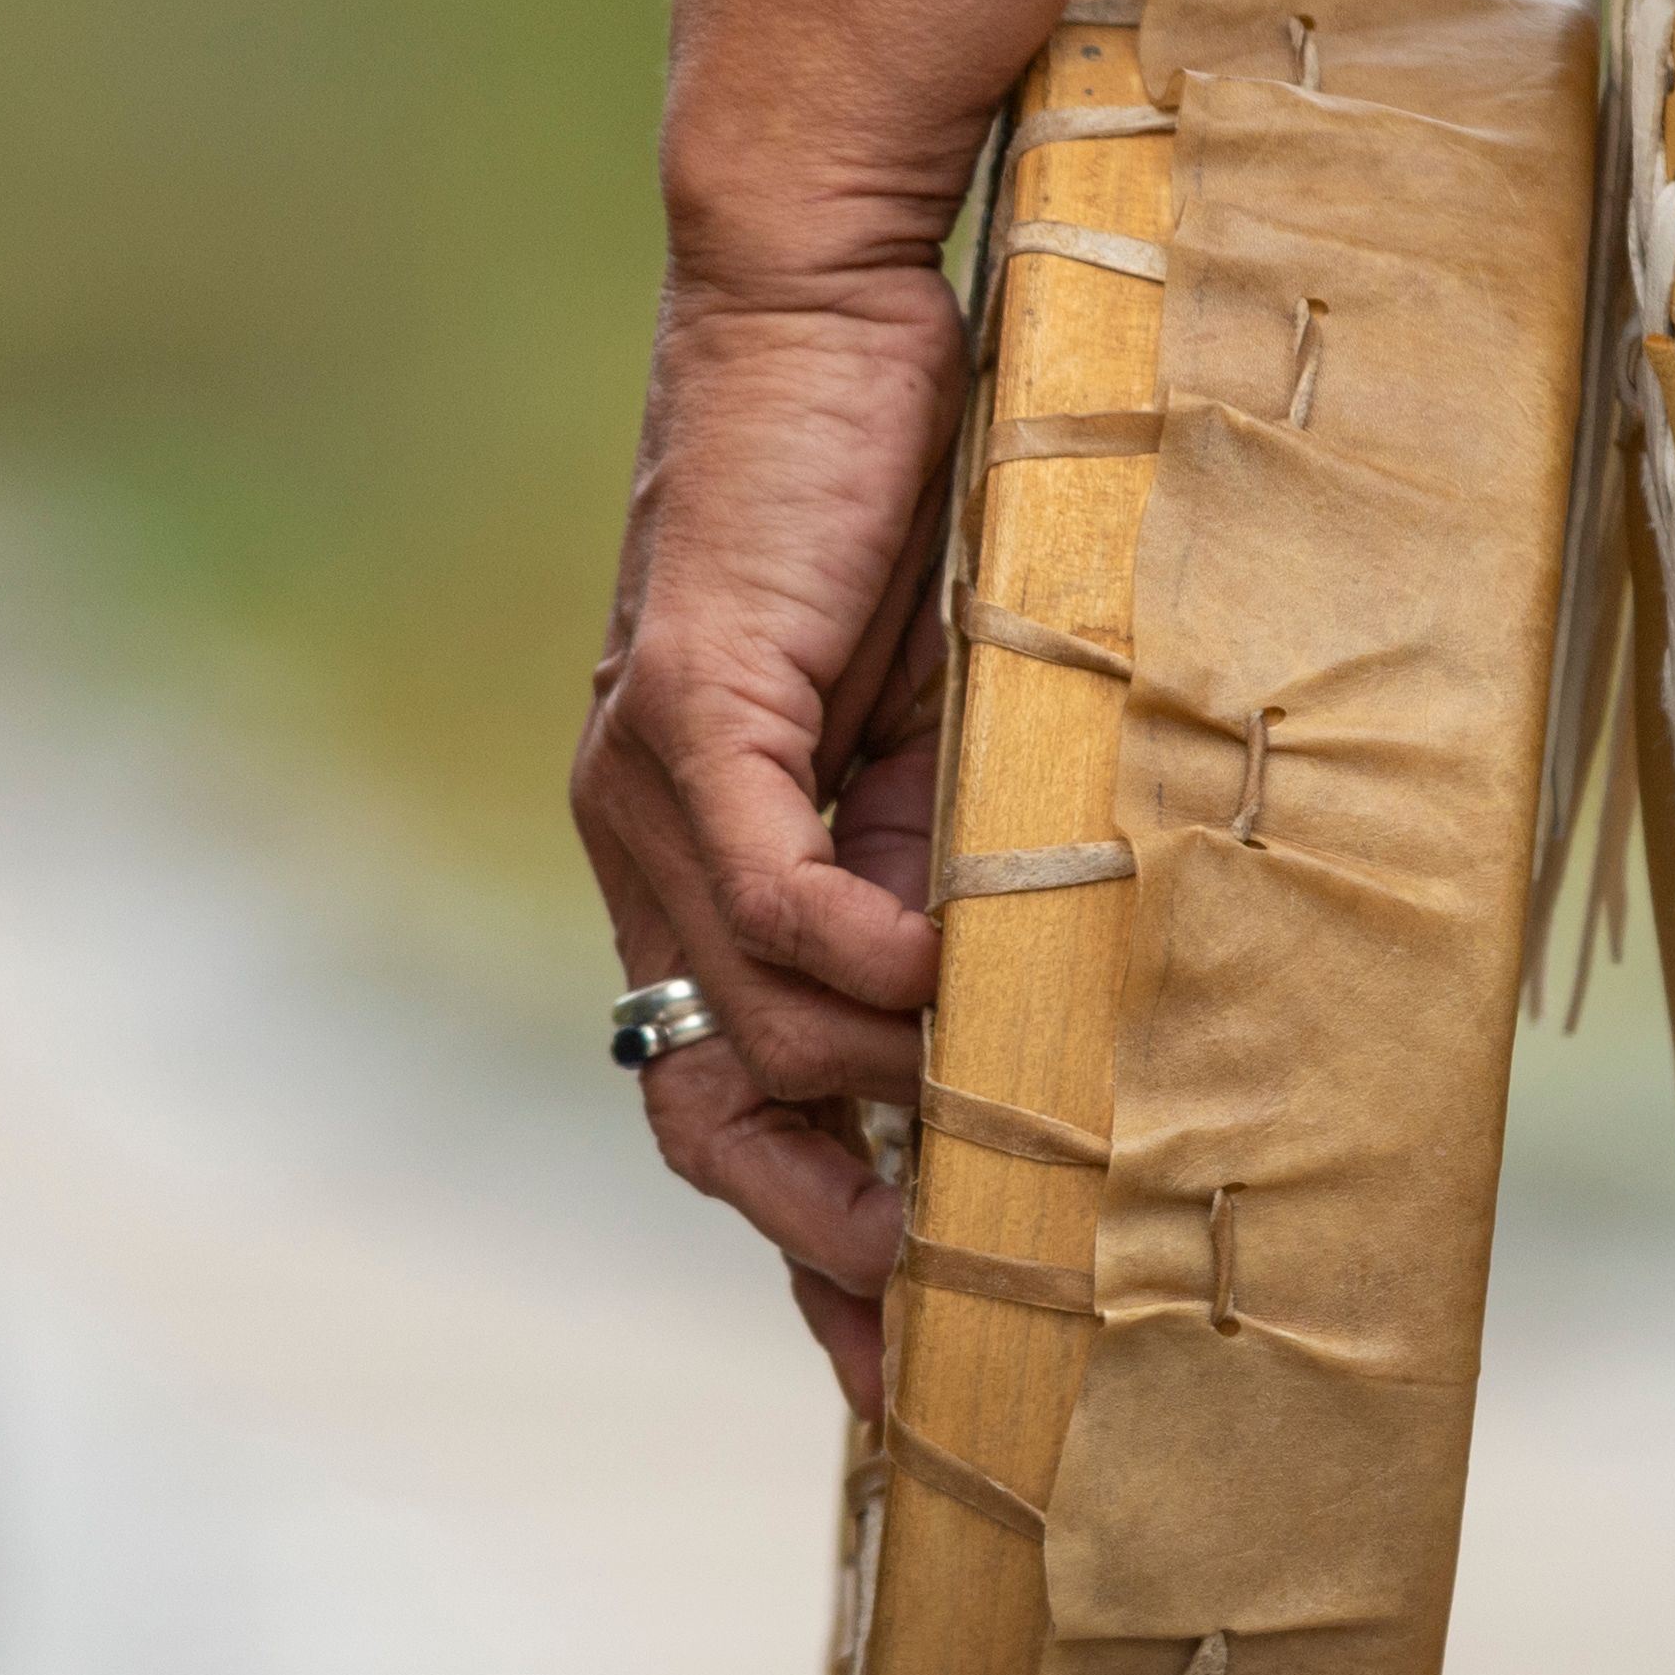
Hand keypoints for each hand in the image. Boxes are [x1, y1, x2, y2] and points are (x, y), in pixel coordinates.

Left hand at [572, 252, 970, 1407]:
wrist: (821, 298)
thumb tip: (1032, 1015)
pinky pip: (761, 905)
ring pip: (750, 1025)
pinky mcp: (683, 711)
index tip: (902, 1376)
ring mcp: (643, 788)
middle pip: (703, 1117)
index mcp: (702, 869)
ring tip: (1011, 1089)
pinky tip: (943, 977)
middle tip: (938, 1313)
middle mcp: (643, 851)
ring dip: (888, 1076)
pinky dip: (857, 963)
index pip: (725, 1109)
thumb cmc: (904, 491)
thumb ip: (953, 865)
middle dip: (820, 1236)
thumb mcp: (949, 730)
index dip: (811, 1249)